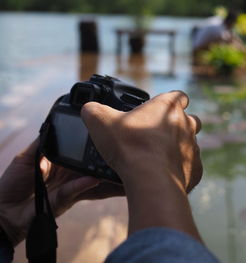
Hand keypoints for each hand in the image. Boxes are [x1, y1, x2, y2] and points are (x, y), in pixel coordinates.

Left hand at [0, 139, 123, 245]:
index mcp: (61, 162)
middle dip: (105, 161)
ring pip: (91, 179)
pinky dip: (85, 184)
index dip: (92, 144)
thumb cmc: (12, 183)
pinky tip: (95, 178)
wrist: (4, 211)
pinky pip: (76, 189)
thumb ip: (42, 142)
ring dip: (104, 175)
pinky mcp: (66, 199)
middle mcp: (69, 174)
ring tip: (118, 168)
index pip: (80, 151)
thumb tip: (54, 123)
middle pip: (90, 165)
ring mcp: (70, 187)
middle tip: (120, 153)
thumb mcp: (26, 157)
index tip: (106, 135)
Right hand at [81, 91, 201, 192]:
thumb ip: (94, 110)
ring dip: (178, 147)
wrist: (150, 180)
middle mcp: (187, 124)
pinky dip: (179, 168)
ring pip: (189, 143)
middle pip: (188, 119)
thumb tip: (90, 109)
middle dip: (177, 125)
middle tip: (157, 135)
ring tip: (158, 156)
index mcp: (168, 107)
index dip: (170, 101)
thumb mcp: (101, 122)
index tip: (160, 109)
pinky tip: (164, 174)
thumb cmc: (129, 147)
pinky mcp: (196, 169)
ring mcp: (193, 147)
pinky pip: (189, 166)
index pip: (178, 96)